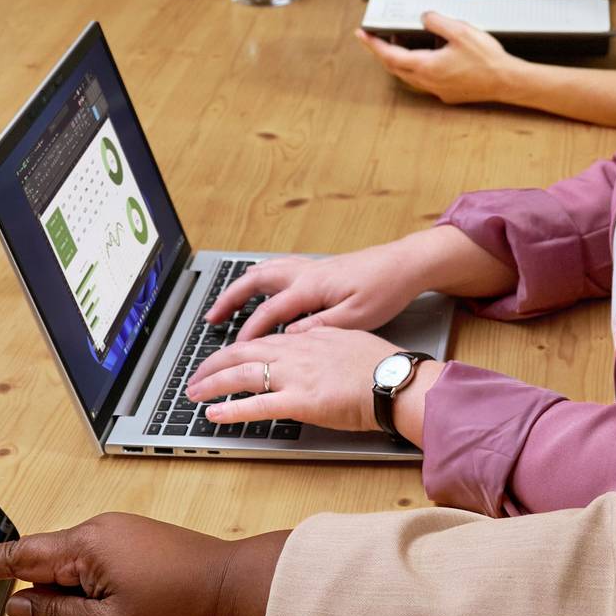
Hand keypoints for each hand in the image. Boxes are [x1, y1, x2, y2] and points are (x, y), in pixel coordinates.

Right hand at [0, 514, 284, 615]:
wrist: (238, 590)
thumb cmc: (181, 611)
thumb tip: (22, 606)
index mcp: (86, 547)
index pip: (18, 556)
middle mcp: (99, 529)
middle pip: (46, 561)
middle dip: (44, 592)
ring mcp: (120, 531)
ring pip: (74, 565)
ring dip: (76, 593)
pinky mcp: (137, 540)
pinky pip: (96, 562)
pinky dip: (94, 585)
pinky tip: (122, 606)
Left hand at [184, 326, 400, 433]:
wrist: (396, 381)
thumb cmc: (382, 365)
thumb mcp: (348, 339)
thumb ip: (323, 339)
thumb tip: (307, 338)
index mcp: (307, 337)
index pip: (262, 340)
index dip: (236, 350)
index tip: (224, 358)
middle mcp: (296, 352)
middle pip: (242, 352)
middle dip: (212, 364)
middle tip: (196, 376)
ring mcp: (295, 376)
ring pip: (242, 374)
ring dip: (212, 384)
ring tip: (194, 393)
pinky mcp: (300, 401)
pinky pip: (257, 405)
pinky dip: (231, 409)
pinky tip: (214, 413)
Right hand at [206, 236, 433, 338]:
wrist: (405, 264)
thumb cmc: (384, 289)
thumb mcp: (354, 318)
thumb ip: (318, 328)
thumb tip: (288, 338)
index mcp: (310, 287)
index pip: (268, 312)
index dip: (248, 334)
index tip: (233, 351)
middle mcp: (304, 273)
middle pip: (254, 282)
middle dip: (229, 300)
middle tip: (211, 318)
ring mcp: (310, 267)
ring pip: (264, 272)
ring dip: (241, 287)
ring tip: (227, 304)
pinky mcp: (318, 267)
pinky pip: (278, 270)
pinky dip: (261, 279)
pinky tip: (262, 290)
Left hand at [362, 13, 514, 105]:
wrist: (508, 82)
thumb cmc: (488, 60)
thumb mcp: (460, 31)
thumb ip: (436, 21)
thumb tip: (424, 17)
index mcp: (427, 66)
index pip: (390, 55)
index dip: (373, 44)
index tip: (362, 35)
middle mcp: (429, 82)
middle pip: (395, 67)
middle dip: (382, 52)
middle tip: (375, 38)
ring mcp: (438, 90)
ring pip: (409, 75)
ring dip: (400, 60)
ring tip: (398, 44)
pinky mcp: (449, 94)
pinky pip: (425, 81)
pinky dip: (417, 67)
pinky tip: (427, 57)